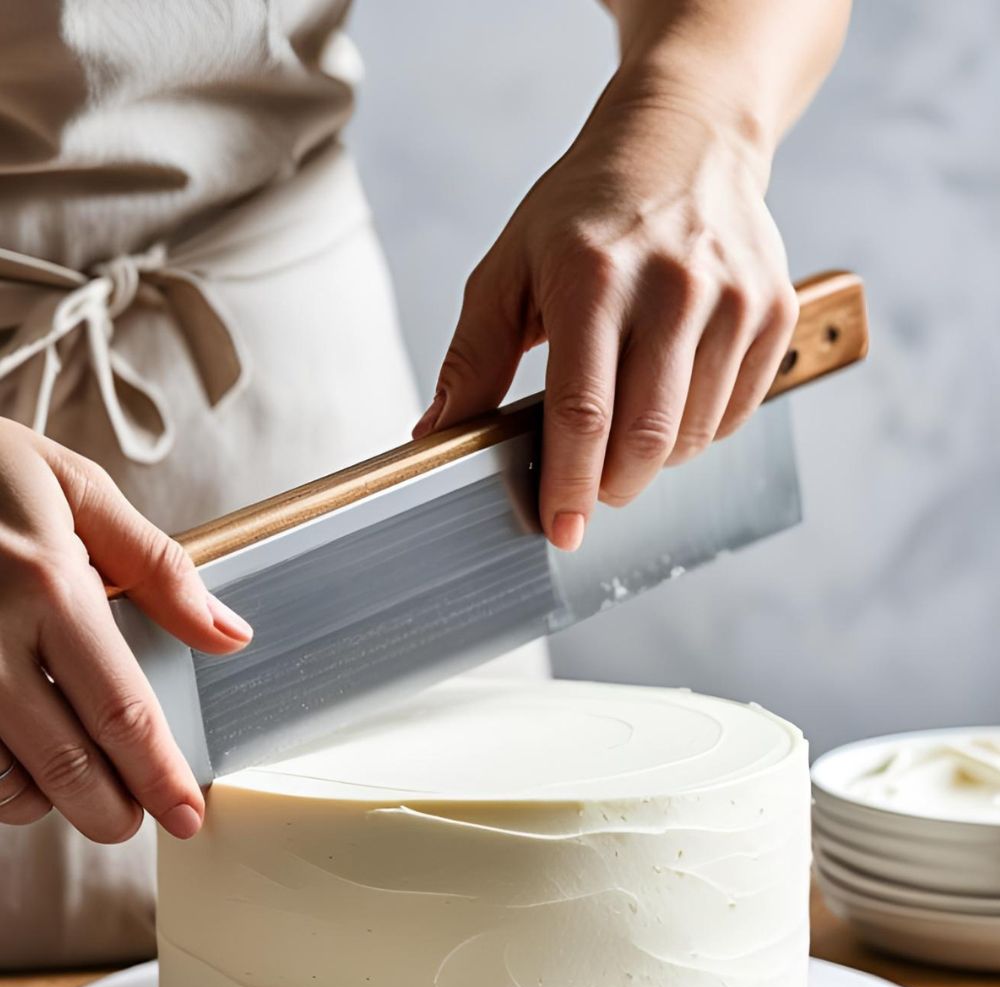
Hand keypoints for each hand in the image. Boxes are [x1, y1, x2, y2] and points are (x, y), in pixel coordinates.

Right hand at [0, 418, 251, 842]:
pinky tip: (16, 760)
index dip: (158, 777)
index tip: (185, 815)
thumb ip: (158, 566)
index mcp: (48, 586)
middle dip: (111, 810)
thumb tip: (229, 635)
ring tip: (75, 782)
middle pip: (67, 766)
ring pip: (2, 783)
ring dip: (47, 801)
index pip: (122, 711)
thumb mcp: (74, 488)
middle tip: (132, 816)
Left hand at [413, 63, 797, 550]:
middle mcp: (673, 285)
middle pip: (645, 439)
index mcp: (594, 276)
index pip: (584, 412)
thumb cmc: (585, 213)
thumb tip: (438, 437)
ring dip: (651, 460)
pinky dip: (696, 431)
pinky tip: (669, 398)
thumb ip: (472, 357)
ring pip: (692, 437)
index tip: (558, 528)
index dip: (569, 484)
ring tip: (625, 427)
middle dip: (609, 486)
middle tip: (587, 486)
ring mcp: (733, 298)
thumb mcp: (510, 268)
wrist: (685, 141)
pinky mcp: (775, 309)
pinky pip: (734, 415)